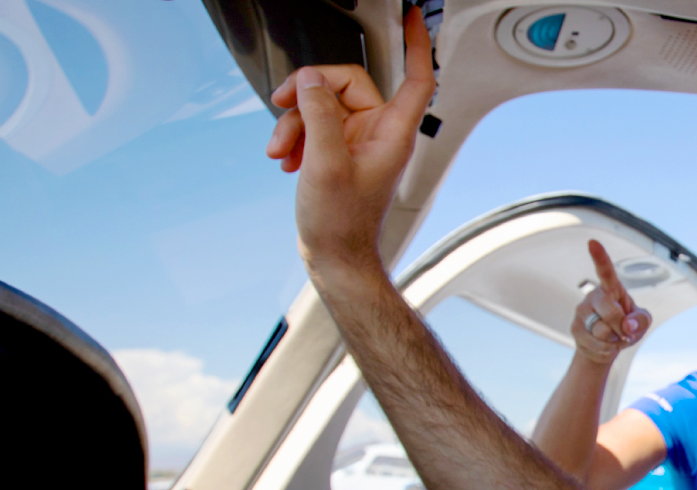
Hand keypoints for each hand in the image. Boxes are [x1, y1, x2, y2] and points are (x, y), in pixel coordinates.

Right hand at [266, 6, 435, 273]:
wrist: (334, 258)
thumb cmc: (342, 224)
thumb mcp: (325, 162)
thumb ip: (319, 114)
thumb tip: (311, 82)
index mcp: (392, 132)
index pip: (415, 76)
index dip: (416, 44)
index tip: (412, 16)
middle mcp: (378, 132)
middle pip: (344, 84)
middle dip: (306, 97)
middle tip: (282, 108)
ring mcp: (357, 142)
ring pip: (322, 105)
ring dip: (293, 123)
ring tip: (280, 151)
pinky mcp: (338, 152)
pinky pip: (315, 125)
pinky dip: (295, 137)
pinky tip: (286, 159)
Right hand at [572, 240, 653, 364]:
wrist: (607, 346)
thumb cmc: (627, 326)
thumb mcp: (643, 321)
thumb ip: (641, 320)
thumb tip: (628, 325)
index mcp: (611, 288)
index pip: (605, 271)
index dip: (600, 257)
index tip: (592, 242)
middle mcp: (593, 296)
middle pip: (610, 311)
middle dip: (622, 326)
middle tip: (625, 332)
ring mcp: (582, 312)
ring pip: (602, 331)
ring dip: (614, 340)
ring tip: (613, 337)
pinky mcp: (575, 328)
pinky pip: (596, 344)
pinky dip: (607, 350)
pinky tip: (606, 345)